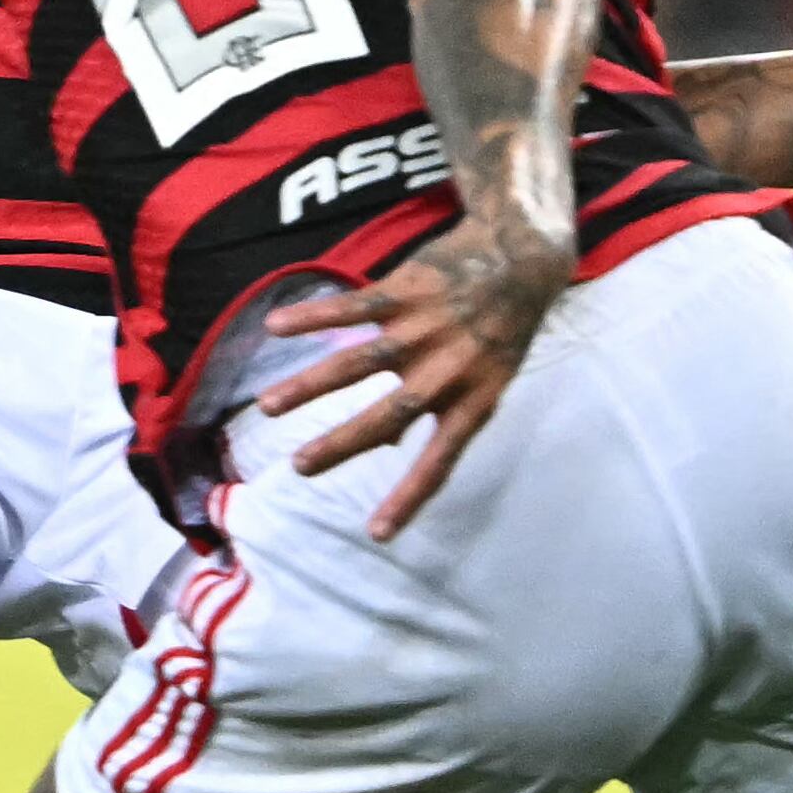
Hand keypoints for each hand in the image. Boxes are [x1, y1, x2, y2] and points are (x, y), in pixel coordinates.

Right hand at [250, 217, 574, 539]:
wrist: (523, 258)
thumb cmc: (499, 330)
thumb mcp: (486, 379)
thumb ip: (439, 409)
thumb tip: (388, 447)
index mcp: (474, 401)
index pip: (440, 461)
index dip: (408, 498)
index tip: (376, 533)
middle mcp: (448, 370)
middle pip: (388, 414)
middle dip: (342, 443)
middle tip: (298, 466)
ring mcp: (425, 329)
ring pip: (359, 363)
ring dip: (310, 385)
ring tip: (269, 406)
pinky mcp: (406, 291)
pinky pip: (351, 307)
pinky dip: (312, 317)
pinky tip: (274, 326)